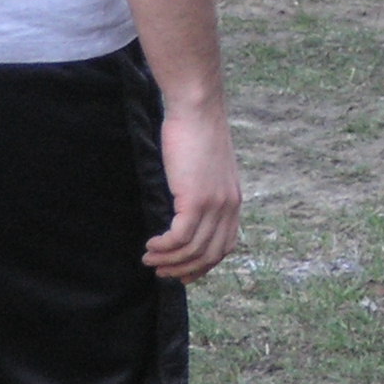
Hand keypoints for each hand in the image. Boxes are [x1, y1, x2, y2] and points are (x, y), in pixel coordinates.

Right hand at [143, 99, 241, 282]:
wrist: (198, 110)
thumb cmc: (195, 136)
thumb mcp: (205, 171)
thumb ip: (201, 194)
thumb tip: (182, 216)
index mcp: (233, 200)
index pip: (225, 246)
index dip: (203, 265)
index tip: (182, 273)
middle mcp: (229, 205)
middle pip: (211, 255)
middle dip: (184, 269)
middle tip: (160, 271)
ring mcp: (215, 203)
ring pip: (194, 250)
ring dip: (168, 261)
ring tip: (149, 259)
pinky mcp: (197, 198)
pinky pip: (180, 237)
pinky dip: (163, 247)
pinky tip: (150, 245)